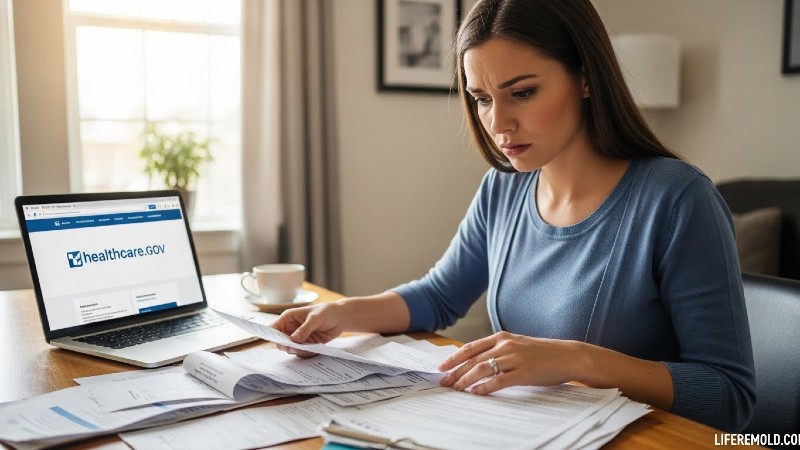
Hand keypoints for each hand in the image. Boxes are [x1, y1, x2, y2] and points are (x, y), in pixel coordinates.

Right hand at [271, 301, 350, 356]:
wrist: (341, 317)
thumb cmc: (327, 311)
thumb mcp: (315, 318)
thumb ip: (304, 329)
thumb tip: (293, 339)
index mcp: (288, 318)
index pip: (274, 328)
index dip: (273, 337)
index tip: (281, 343)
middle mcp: (291, 328)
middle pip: (280, 342)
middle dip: (287, 347)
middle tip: (296, 349)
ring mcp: (298, 337)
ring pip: (291, 349)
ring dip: (298, 351)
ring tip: (308, 348)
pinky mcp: (307, 344)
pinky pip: (302, 353)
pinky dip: (307, 353)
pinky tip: (315, 348)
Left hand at [437, 331, 583, 394]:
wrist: (567, 355)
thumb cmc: (542, 353)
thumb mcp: (516, 345)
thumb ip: (497, 350)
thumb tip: (476, 362)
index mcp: (501, 337)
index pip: (471, 348)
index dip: (454, 358)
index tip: (442, 367)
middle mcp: (505, 345)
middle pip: (473, 359)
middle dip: (455, 371)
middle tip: (443, 382)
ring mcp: (515, 358)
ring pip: (482, 369)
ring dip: (466, 380)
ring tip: (456, 389)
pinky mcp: (524, 372)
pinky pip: (499, 380)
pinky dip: (485, 387)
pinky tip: (476, 392)